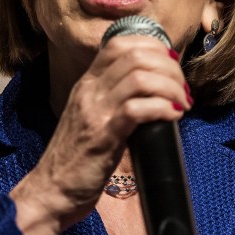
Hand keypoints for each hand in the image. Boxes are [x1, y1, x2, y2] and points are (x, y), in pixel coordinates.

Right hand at [10, 36, 191, 234]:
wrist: (51, 192)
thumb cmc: (77, 160)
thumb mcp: (91, 118)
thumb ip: (113, 100)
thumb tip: (152, 92)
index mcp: (87, 84)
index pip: (119, 43)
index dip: (153, 46)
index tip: (171, 65)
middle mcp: (89, 91)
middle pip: (135, 56)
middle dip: (169, 68)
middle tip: (183, 89)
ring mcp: (94, 112)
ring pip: (140, 79)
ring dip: (170, 87)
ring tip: (182, 103)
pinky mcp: (103, 137)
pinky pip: (137, 109)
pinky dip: (162, 108)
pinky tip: (173, 116)